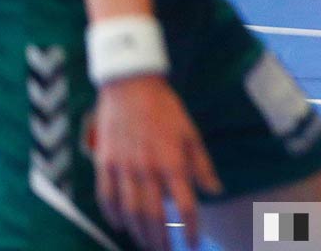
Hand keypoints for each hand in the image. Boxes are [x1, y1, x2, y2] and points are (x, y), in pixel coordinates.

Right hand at [93, 76, 220, 250]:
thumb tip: (216, 191)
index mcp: (173, 161)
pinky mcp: (104, 163)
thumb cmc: (166, 109)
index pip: (185, 205)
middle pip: (154, 215)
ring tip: (147, 245)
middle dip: (161, 240)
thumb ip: (202, 165)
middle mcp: (147, 169)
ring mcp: (123, 167)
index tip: (192, 244)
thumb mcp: (191, 133)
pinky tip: (121, 225)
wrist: (131, 85)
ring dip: (138, 233)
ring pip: (130, 211)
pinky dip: (113, 215)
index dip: (189, 228)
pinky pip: (106, 197)